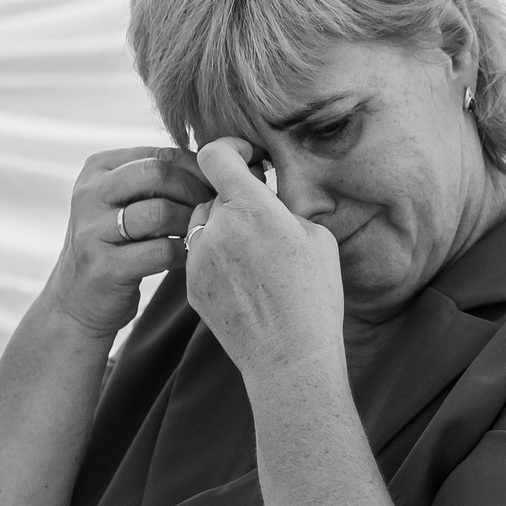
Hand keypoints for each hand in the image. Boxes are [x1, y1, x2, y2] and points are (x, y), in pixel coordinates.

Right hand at [41, 146, 212, 338]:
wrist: (76, 300)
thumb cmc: (115, 244)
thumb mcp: (122, 202)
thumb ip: (154, 180)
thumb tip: (215, 162)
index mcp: (96, 169)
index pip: (159, 154)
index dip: (198, 169)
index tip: (217, 187)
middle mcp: (89, 195)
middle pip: (158, 174)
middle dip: (194, 190)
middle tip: (214, 209)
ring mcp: (92, 231)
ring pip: (160, 212)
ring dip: (191, 223)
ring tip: (202, 233)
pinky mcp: (104, 267)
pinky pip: (160, 251)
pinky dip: (184, 253)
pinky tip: (189, 257)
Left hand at [185, 138, 344, 379]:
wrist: (290, 356)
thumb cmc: (314, 296)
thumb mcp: (315, 237)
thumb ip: (281, 207)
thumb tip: (265, 197)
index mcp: (249, 207)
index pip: (214, 154)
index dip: (229, 149)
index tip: (247, 159)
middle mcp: (215, 228)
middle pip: (212, 194)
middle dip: (234, 200)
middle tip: (261, 220)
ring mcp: (198, 259)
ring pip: (202, 226)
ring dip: (222, 229)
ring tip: (254, 257)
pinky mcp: (190, 286)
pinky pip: (199, 257)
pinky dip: (217, 259)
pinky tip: (245, 282)